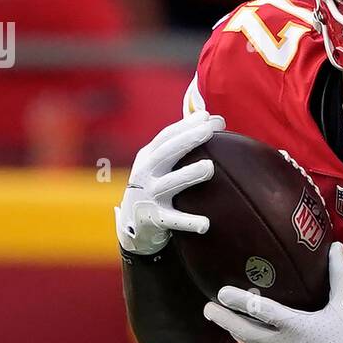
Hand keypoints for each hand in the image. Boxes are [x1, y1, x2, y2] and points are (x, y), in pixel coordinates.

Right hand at [115, 110, 224, 254]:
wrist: (132, 226)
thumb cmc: (154, 186)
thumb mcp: (160, 163)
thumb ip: (181, 140)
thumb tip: (209, 115)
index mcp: (148, 157)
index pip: (166, 137)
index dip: (186, 125)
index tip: (207, 117)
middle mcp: (145, 174)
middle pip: (165, 154)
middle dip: (187, 140)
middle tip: (209, 130)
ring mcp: (148, 197)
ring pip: (168, 185)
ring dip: (188, 175)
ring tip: (209, 167)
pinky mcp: (153, 220)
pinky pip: (173, 221)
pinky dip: (188, 222)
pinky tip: (205, 224)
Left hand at [203, 242, 342, 342]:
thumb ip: (338, 272)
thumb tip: (335, 245)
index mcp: (296, 326)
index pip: (260, 311)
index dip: (239, 301)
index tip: (222, 293)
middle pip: (245, 332)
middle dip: (225, 320)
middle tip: (208, 309)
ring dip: (235, 332)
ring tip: (222, 319)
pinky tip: (246, 336)